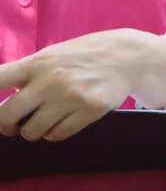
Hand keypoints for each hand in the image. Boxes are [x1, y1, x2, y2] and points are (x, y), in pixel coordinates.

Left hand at [0, 29, 165, 140]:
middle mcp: (51, 80)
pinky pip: (56, 135)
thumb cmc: (81, 56)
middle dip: (8, 124)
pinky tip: (63, 119)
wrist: (127, 56)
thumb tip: (1, 101)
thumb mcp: (51, 55)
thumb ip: (26, 73)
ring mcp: (71, 97)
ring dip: (33, 130)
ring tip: (44, 119)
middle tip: (15, 123)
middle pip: (6, 117)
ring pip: (31, 132)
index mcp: (37, 63)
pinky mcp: (89, 110)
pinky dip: (54, 132)